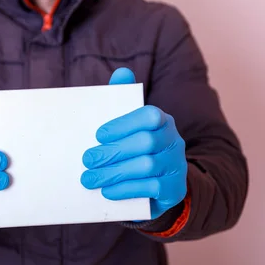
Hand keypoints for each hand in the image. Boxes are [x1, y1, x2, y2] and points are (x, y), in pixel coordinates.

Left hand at [81, 68, 187, 219]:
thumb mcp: (130, 124)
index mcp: (163, 120)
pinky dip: (126, 189)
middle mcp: (174, 140)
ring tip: (90, 179)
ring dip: (114, 173)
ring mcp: (177, 165)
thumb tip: (122, 72)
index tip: (98, 134)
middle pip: (145, 143)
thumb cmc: (137, 148)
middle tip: (87, 160)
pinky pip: (151, 188)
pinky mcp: (175, 189)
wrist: (159, 184)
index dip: (124, 124)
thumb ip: (123, 98)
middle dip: (113, 152)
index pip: (149, 115)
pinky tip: (107, 191)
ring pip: (147, 166)